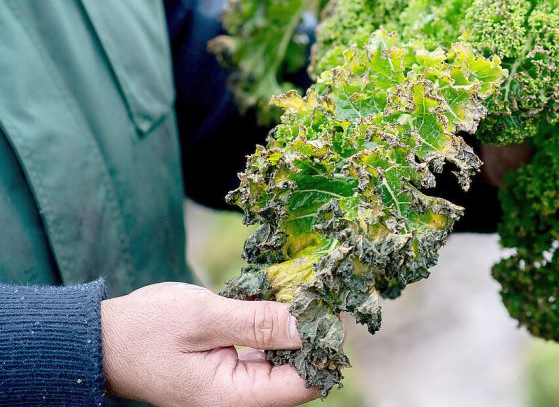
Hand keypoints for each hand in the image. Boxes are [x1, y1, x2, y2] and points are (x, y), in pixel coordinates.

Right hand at [101, 282, 319, 406]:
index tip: (327, 306)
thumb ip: (259, 323)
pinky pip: (267, 355)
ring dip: (294, 329)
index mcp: (234, 398)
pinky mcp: (231, 373)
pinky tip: (275, 303)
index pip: (303, 383)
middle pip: (299, 373)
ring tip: (298, 293)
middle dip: (311, 333)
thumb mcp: (205, 317)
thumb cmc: (145, 329)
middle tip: (315, 291)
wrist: (102, 341)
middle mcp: (239, 401)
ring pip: (286, 362)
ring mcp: (236, 389)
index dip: (322, 345)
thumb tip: (308, 324)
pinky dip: (275, 330)